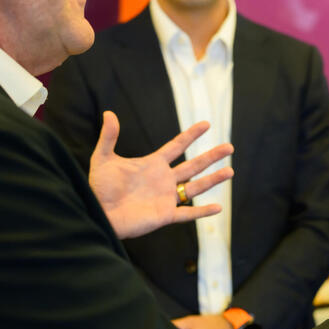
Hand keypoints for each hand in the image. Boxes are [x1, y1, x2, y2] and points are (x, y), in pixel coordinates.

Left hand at [89, 111, 233, 237]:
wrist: (98, 212)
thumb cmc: (99, 187)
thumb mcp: (103, 158)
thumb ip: (109, 137)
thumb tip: (108, 113)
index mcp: (153, 165)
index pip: (177, 146)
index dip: (191, 135)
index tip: (206, 124)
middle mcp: (164, 180)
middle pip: (193, 165)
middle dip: (211, 156)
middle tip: (229, 147)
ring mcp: (166, 198)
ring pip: (196, 187)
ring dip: (213, 179)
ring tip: (230, 171)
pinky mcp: (165, 215)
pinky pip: (188, 213)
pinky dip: (202, 212)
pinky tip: (218, 207)